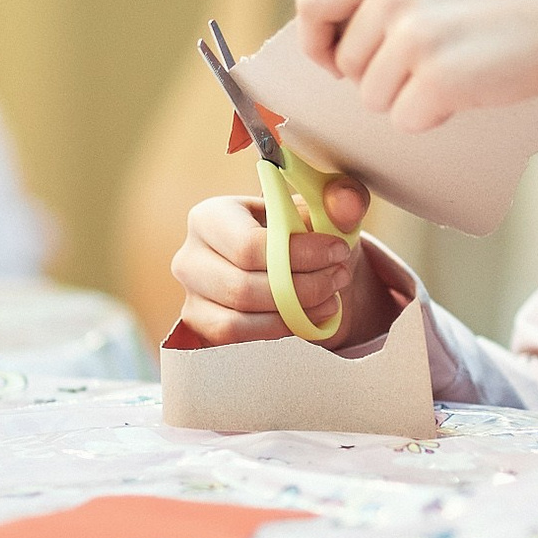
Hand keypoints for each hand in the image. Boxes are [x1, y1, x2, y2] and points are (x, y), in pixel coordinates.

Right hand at [171, 176, 396, 347]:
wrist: (291, 263)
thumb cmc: (300, 230)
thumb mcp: (323, 210)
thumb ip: (340, 199)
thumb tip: (346, 203)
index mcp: (210, 216)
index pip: (248, 245)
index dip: (299, 254)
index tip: (338, 252)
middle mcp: (190, 255)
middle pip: (242, 286)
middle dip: (302, 287)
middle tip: (339, 277)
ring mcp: (192, 294)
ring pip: (238, 318)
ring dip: (292, 313)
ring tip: (331, 298)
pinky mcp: (201, 324)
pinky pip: (235, 338)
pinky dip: (276, 330)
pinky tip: (307, 317)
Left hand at [295, 0, 537, 129]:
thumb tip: (335, 49)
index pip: (313, 0)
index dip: (315, 38)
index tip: (334, 59)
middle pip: (346, 64)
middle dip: (378, 77)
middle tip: (430, 65)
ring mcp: (415, 37)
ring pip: (373, 98)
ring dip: (408, 99)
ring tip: (457, 71)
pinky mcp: (437, 79)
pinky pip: (406, 120)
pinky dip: (432, 119)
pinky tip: (468, 92)